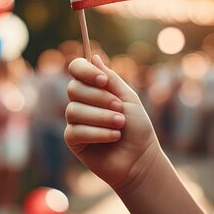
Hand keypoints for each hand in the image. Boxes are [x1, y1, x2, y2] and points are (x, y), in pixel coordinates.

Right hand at [65, 55, 159, 189]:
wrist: (140, 157)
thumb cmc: (137, 127)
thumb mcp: (128, 98)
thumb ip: (111, 79)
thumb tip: (93, 56)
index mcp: (94, 88)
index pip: (76, 69)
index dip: (85, 71)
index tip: (103, 80)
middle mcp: (81, 102)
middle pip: (74, 88)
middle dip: (99, 98)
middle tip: (120, 108)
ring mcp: (75, 121)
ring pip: (74, 110)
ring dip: (102, 117)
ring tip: (120, 125)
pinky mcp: (73, 141)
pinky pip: (76, 131)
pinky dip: (98, 133)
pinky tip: (114, 137)